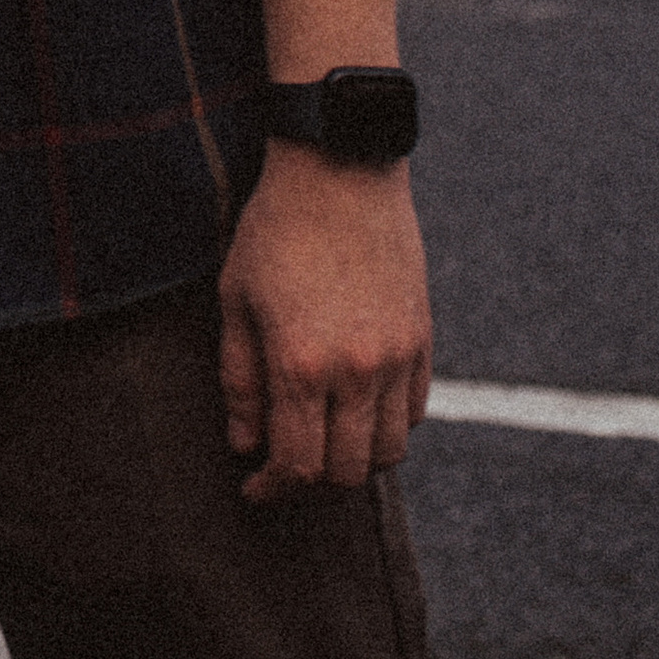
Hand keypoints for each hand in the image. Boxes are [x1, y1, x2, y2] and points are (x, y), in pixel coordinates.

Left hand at [217, 143, 431, 500]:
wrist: (340, 169)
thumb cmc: (275, 230)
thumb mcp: (235, 299)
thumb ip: (239, 380)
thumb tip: (244, 446)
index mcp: (301, 364)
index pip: (296, 465)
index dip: (272, 489)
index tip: (254, 489)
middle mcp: (357, 371)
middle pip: (346, 472)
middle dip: (310, 481)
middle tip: (284, 465)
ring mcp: (398, 358)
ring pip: (387, 451)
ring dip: (352, 459)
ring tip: (321, 438)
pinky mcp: (423, 340)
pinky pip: (414, 413)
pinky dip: (386, 426)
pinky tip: (355, 407)